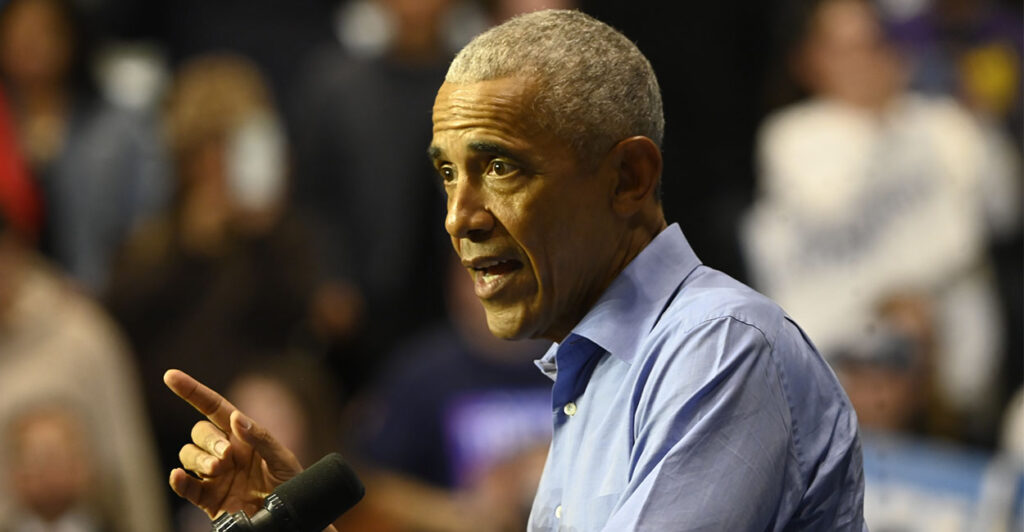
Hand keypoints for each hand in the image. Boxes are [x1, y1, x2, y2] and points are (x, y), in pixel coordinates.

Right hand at [164, 369, 303, 518]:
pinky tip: (178, 477)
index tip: (171, 376)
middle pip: (200, 432)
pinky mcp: (208, 498)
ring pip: (189, 455)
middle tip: (225, 456)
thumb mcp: (283, 458)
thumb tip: (237, 418)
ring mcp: (214, 474)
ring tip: (217, 469)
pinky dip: (179, 481)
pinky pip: (187, 486)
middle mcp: (225, 451)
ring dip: (198, 458)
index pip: (213, 407)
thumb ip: (262, 438)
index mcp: (242, 435)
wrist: (290, 518)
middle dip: (208, 440)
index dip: (193, 391)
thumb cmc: (291, 484)